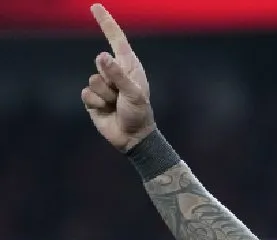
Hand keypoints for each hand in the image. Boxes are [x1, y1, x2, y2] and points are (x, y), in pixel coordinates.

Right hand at [81, 4, 154, 152]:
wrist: (132, 137)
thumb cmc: (139, 113)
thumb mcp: (133, 93)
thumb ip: (117, 75)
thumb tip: (101, 56)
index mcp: (129, 66)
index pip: (115, 39)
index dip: (106, 22)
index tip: (95, 6)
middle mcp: (114, 72)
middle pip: (100, 63)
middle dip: (110, 80)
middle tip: (122, 95)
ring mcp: (102, 84)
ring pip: (92, 80)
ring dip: (105, 95)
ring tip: (116, 104)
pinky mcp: (92, 97)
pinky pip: (86, 93)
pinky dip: (97, 103)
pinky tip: (106, 110)